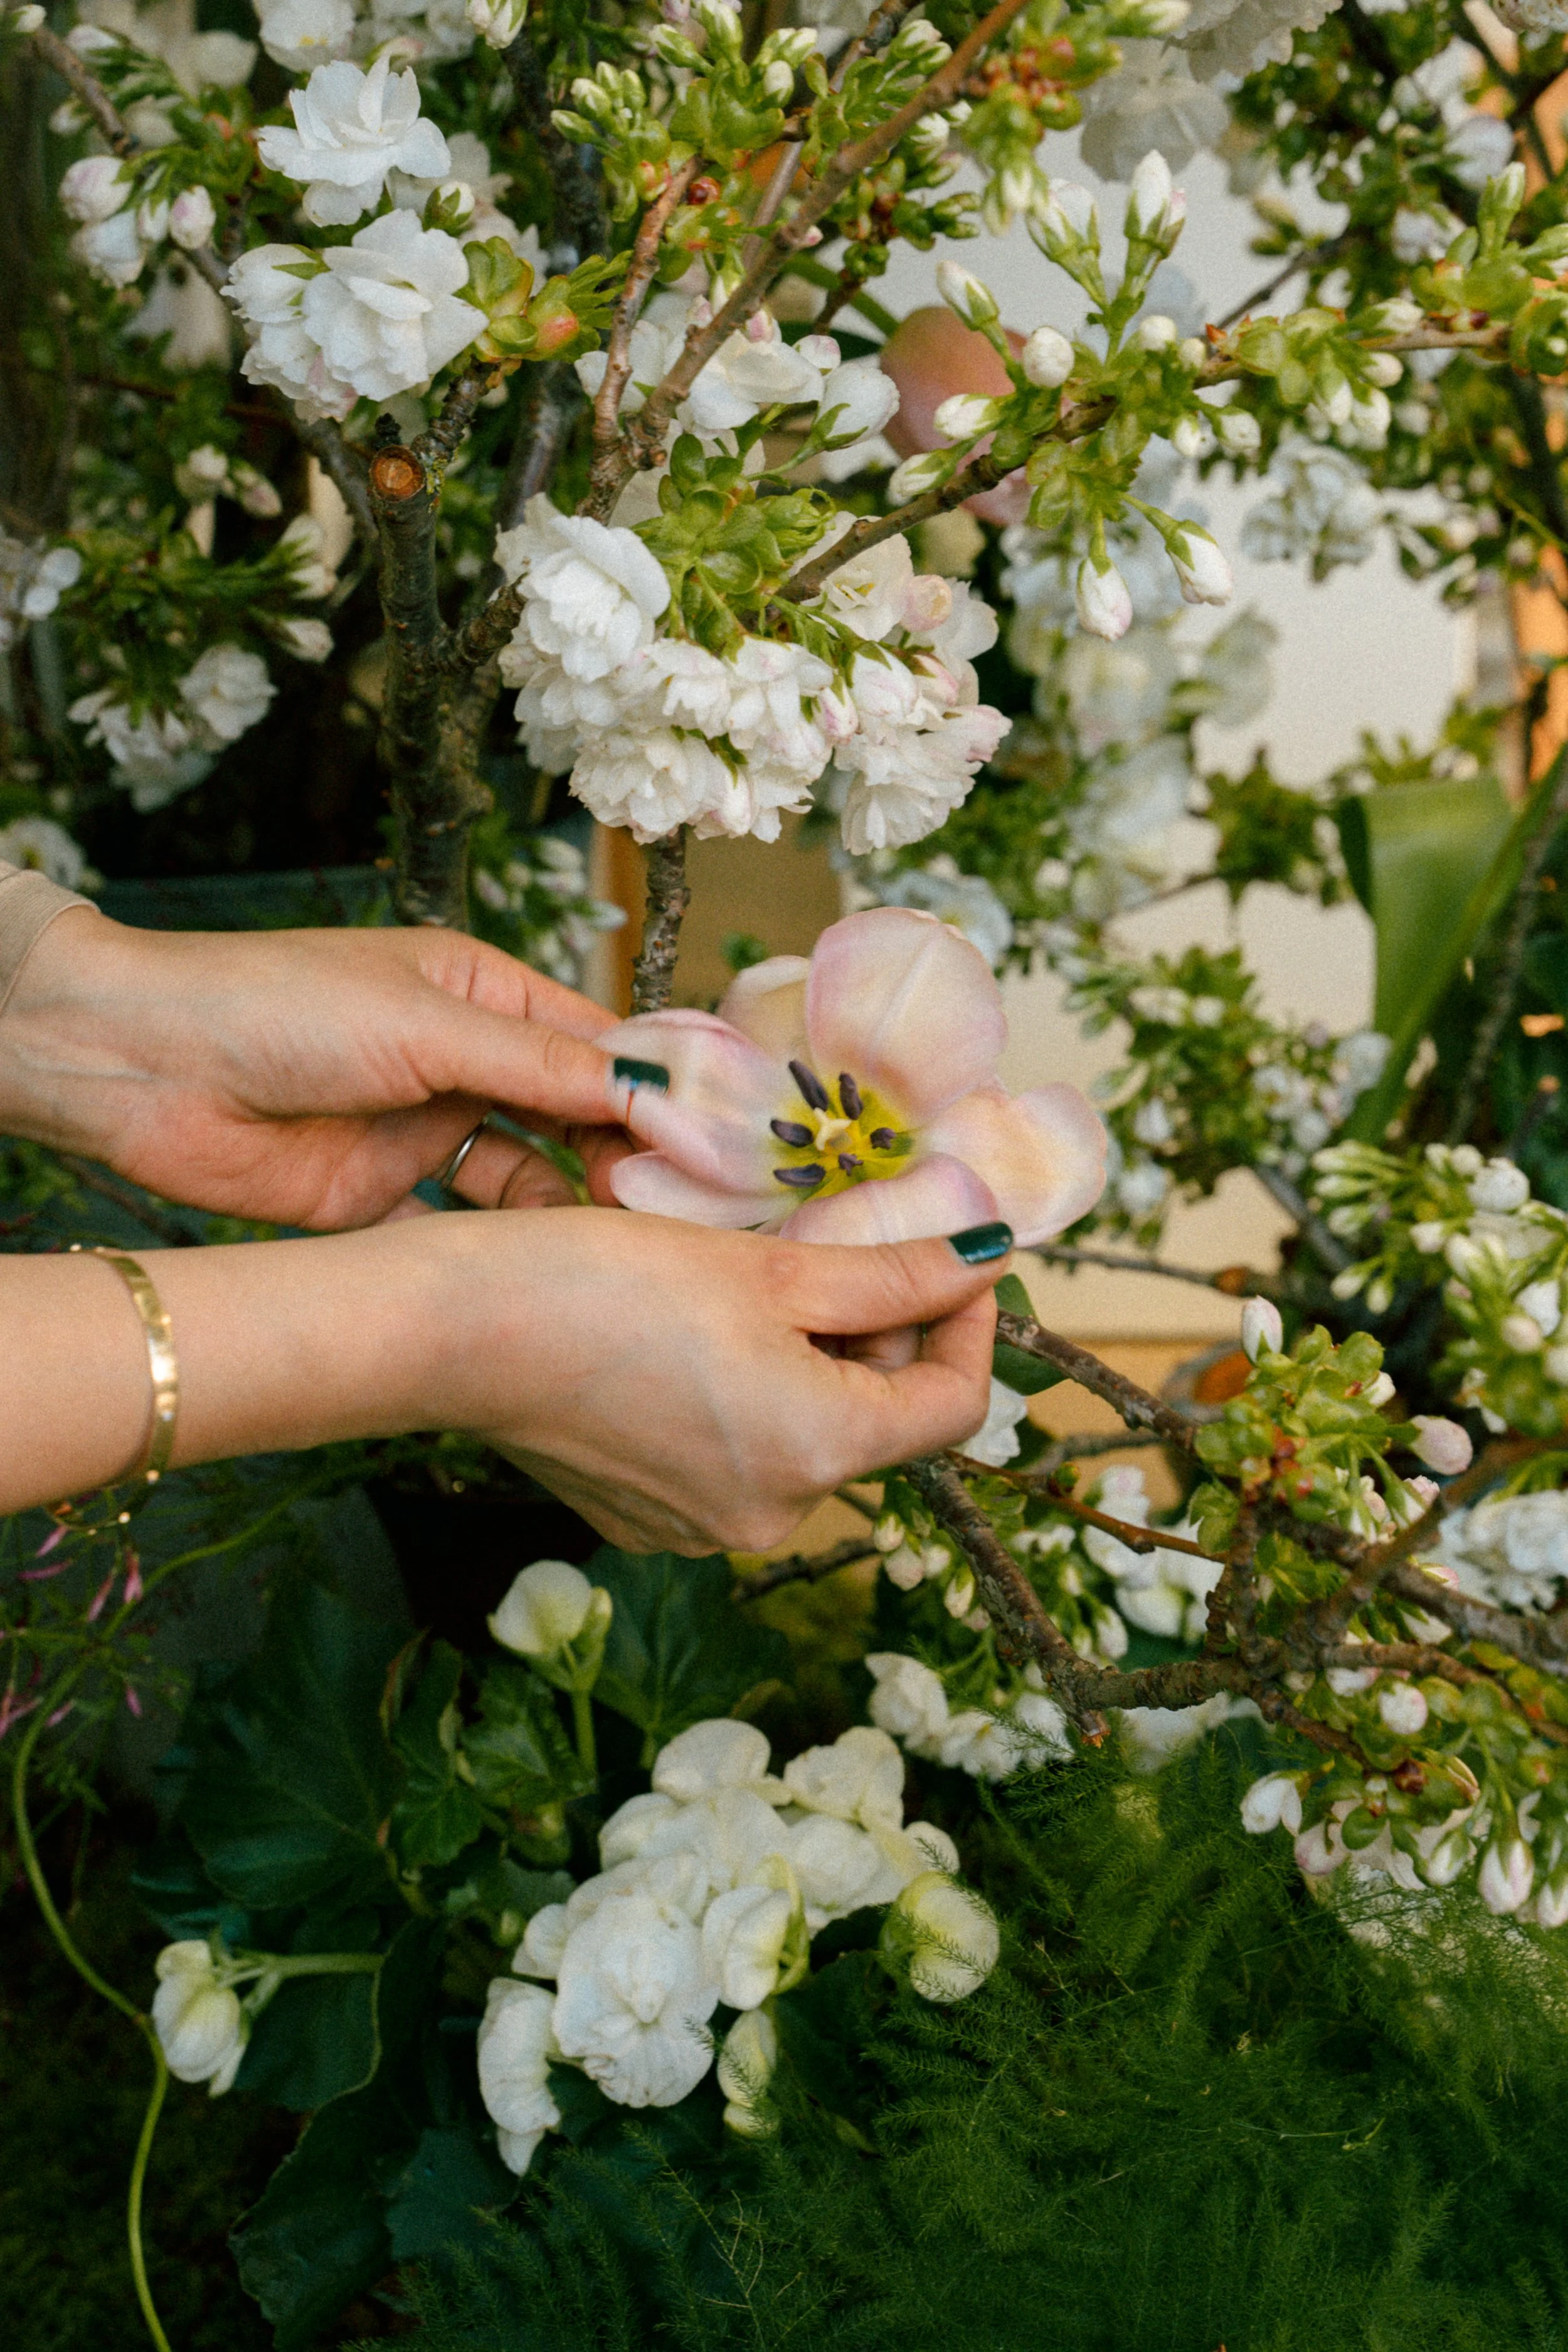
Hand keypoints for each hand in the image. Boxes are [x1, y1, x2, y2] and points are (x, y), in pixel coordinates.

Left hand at [0, 913, 632, 1227]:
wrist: (140, 1068)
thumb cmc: (275, 1005)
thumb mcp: (425, 1022)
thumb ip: (538, 1064)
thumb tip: (652, 1088)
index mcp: (479, 993)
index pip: (595, 1042)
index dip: (655, 1088)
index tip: (716, 1137)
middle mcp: (462, 1061)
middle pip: (572, 1115)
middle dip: (625, 1155)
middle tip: (681, 1204)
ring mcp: (425, 1130)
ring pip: (529, 1176)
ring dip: (573, 1205)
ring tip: (619, 1238)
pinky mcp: (383, 1198)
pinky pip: (466, 1228)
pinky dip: (507, 1246)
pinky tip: (548, 1265)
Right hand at [424, 1208, 1003, 1553]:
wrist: (456, 1333)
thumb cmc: (606, 1284)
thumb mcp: (769, 1267)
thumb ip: (892, 1276)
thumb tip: (985, 1259)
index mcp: (818, 1454)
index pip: (953, 1404)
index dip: (971, 1324)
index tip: (955, 1259)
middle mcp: (771, 1515)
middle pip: (876, 1422)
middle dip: (878, 1336)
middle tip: (839, 1248)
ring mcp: (704, 1529)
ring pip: (803, 1436)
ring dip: (808, 1363)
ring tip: (756, 1286)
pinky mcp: (648, 1522)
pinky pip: (734, 1458)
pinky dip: (742, 1398)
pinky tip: (692, 1337)